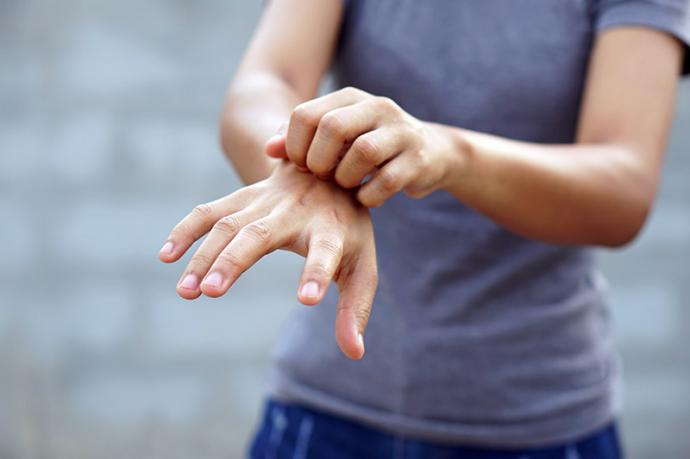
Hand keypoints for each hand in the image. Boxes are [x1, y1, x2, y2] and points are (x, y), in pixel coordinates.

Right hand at [158, 161, 377, 359]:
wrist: (329, 168)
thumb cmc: (347, 229)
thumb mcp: (362, 265)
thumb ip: (355, 308)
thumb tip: (354, 354)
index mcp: (331, 230)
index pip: (326, 253)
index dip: (317, 273)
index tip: (306, 300)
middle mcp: (295, 212)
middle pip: (261, 234)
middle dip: (235, 261)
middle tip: (212, 292)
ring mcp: (265, 202)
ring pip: (228, 225)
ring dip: (204, 255)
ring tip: (187, 290)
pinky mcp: (243, 197)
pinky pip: (209, 212)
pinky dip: (186, 230)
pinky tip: (166, 256)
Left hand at [265, 87, 460, 206]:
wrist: (431, 153)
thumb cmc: (371, 148)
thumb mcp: (336, 139)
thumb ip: (301, 141)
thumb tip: (269, 149)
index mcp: (350, 98)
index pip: (306, 115)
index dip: (295, 146)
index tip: (300, 166)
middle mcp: (377, 107)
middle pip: (333, 128)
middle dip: (319, 161)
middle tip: (322, 177)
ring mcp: (401, 132)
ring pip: (363, 152)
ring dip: (345, 178)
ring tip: (345, 185)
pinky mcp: (418, 160)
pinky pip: (386, 181)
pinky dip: (369, 197)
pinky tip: (365, 198)